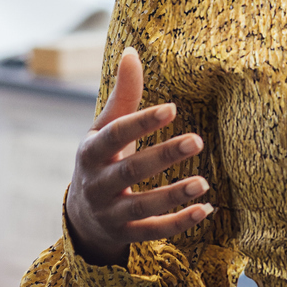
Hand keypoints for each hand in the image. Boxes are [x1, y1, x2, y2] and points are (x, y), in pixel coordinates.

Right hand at [65, 48, 210, 267]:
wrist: (82, 215)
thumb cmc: (102, 159)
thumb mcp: (104, 129)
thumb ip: (123, 96)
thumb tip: (131, 51)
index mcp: (91, 152)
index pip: (116, 134)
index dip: (142, 122)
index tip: (172, 108)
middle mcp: (97, 184)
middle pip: (130, 171)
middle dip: (163, 156)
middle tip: (198, 141)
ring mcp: (110, 213)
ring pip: (142, 206)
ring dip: (173, 195)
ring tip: (203, 183)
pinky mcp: (126, 234)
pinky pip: (152, 232)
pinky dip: (177, 224)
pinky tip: (205, 210)